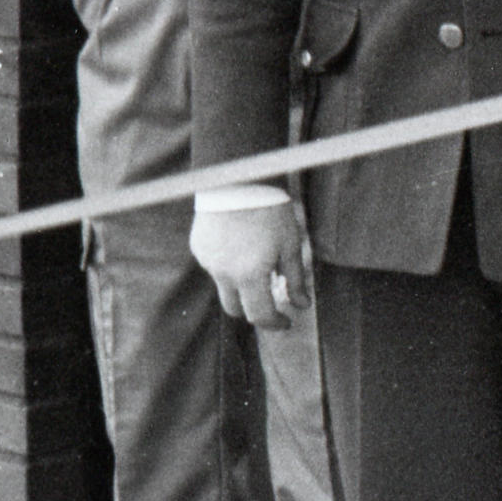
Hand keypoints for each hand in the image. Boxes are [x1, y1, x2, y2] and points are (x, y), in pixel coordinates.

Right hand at [193, 199, 307, 328]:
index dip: (274, 323)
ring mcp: (208, 261)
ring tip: (256, 262)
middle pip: (235, 309)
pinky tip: (239, 245)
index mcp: (249, 275)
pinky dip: (227, 265)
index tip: (286, 321)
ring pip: (224, 286)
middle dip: (253, 311)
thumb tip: (302, 305)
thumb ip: (295, 278)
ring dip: (240, 286)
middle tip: (270, 302)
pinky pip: (214, 266)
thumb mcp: (289, 244)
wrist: (236, 176)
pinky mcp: (198, 248)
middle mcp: (224, 274)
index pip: (259, 315)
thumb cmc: (268, 209)